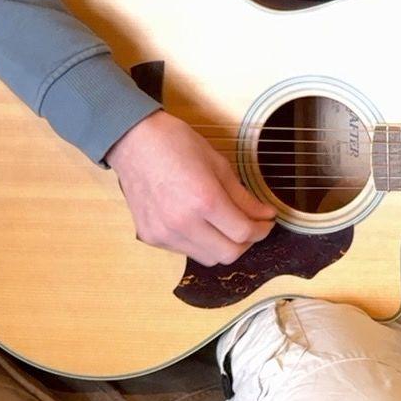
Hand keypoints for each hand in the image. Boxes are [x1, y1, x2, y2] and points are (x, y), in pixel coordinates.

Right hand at [106, 110, 275, 265]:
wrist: (133, 141)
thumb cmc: (177, 144)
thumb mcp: (218, 164)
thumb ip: (243, 196)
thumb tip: (265, 214)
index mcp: (204, 200)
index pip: (243, 233)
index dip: (261, 230)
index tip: (267, 222)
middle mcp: (183, 223)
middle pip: (228, 254)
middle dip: (246, 243)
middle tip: (251, 227)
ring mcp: (165, 234)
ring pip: (207, 258)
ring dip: (223, 246)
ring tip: (226, 226)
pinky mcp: (151, 237)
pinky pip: (185, 251)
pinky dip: (200, 243)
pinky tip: (201, 223)